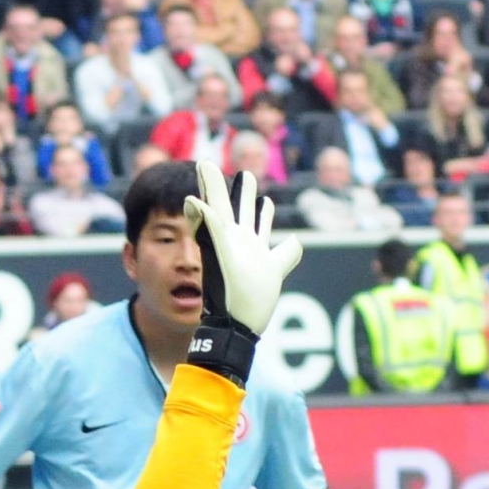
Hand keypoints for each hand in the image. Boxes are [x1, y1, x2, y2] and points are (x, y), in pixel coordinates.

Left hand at [183, 160, 302, 332]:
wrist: (238, 325)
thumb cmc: (229, 292)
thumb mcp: (219, 254)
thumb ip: (210, 226)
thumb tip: (194, 200)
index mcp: (225, 234)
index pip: (217, 201)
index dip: (211, 182)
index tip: (205, 163)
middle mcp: (238, 242)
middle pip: (238, 210)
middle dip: (239, 192)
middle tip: (244, 173)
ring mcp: (254, 256)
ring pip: (258, 228)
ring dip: (260, 212)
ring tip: (264, 198)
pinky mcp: (269, 271)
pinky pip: (281, 253)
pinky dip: (289, 246)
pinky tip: (294, 240)